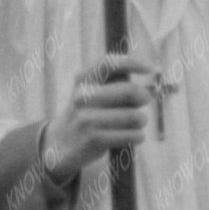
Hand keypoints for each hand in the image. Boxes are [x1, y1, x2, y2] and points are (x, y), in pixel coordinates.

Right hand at [42, 55, 160, 173]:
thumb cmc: (87, 116)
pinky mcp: (93, 138)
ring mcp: (86, 118)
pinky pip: (131, 134)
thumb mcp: (91, 93)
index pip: (109, 63)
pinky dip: (138, 137)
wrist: (59, 146)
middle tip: (145, 102)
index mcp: (83, 80)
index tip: (149, 69)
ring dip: (141, 121)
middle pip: (130, 90)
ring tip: (135, 125)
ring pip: (134, 116)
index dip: (132, 63)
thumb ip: (115, 83)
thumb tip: (148, 82)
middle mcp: (83, 96)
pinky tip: (133, 137)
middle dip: (144, 97)